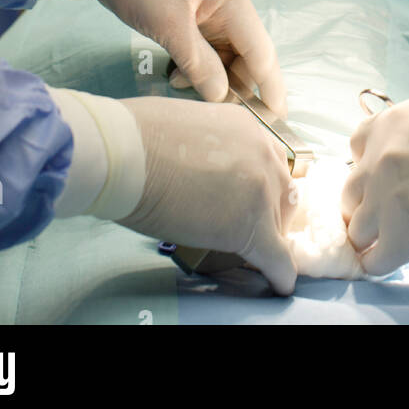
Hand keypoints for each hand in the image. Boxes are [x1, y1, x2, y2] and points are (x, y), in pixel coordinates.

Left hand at [96, 0, 286, 115]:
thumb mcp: (168, 26)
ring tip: (180, 85)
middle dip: (233, 85)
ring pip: (224, 55)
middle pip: (246, 56)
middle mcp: (229, 4)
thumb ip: (199, 64)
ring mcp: (210, 9)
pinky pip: (205, 49)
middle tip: (214, 112)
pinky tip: (175, 74)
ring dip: (209, 76)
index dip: (271, 89)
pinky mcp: (191, 14)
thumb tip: (222, 97)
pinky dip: (195, 65)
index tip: (277, 123)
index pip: (262, 52)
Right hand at [119, 97, 296, 294]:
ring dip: (266, 241)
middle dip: (268, 214)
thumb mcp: (189, 125)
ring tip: (250, 256)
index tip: (247, 203)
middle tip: (244, 229)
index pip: (269, 164)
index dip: (259, 188)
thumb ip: (208, 147)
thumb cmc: (137, 135)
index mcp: (246, 128)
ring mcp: (260, 189)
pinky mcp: (250, 227)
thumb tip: (200, 168)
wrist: (127, 153)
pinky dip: (279, 273)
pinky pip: (277, 258)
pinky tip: (277, 282)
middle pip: (281, 194)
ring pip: (278, 227)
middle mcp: (262, 153)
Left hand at [343, 97, 408, 273]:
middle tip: (398, 213)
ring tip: (402, 240)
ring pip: (357, 228)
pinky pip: (373, 261)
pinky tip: (404, 259)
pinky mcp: (402, 236)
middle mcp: (381, 155)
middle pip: (352, 190)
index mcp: (395, 121)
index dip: (373, 165)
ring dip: (377, 235)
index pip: (357, 146)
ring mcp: (387, 196)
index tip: (390, 179)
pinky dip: (384, 263)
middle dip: (371, 203)